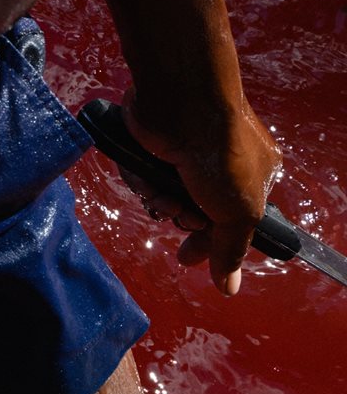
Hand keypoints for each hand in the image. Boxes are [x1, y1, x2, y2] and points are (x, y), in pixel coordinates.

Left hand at [119, 89, 282, 295]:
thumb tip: (229, 290)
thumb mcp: (238, 211)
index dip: (208, 244)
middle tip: (181, 212)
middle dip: (181, 217)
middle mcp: (218, 165)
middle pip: (191, 211)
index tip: (187, 258)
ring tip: (164, 193)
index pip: (230, 222)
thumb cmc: (221, 155)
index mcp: (253, 177)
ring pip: (162, 194)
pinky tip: (146, 177)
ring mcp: (182, 154)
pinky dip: (140, 180)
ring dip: (160, 200)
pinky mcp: (150, 146)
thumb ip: (231, 251)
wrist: (182, 103)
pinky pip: (140, 176)